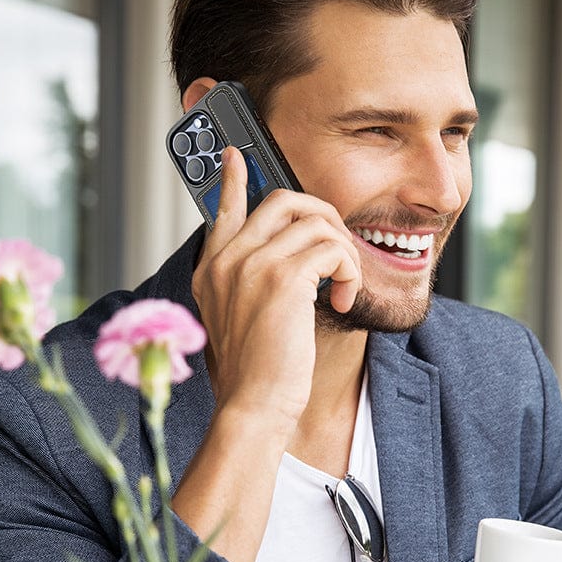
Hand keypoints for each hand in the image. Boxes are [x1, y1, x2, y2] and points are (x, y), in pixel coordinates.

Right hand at [192, 146, 361, 427]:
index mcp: (214, 269)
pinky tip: (341, 296)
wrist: (253, 407)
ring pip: (317, 223)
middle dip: (324, 216)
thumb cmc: (256, 369)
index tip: (236, 155)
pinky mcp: (282, 279)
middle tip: (337, 248)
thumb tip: (292, 251)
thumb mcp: (241, 317)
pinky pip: (332, 249)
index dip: (233, 179)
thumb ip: (252, 279)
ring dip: (343, 252)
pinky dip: (347, 269)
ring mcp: (252, 265)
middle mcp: (227, 260)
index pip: (223, 209)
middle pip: (284, 200)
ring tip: (341, 284)